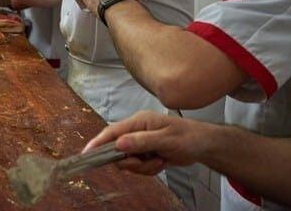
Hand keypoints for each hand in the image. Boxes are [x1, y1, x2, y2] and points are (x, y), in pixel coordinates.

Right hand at [82, 111, 212, 175]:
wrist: (204, 145)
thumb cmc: (188, 137)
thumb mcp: (167, 140)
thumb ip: (142, 141)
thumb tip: (119, 144)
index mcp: (139, 121)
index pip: (112, 131)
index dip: (98, 142)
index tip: (87, 154)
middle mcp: (136, 131)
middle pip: (119, 150)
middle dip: (131, 161)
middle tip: (148, 162)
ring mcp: (141, 142)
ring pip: (128, 161)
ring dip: (143, 166)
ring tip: (160, 160)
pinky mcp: (145, 152)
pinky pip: (138, 166)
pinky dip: (149, 168)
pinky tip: (162, 162)